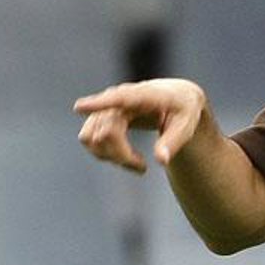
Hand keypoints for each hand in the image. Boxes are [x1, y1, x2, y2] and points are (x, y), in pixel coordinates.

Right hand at [74, 79, 207, 172]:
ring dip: (110, 157)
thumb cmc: (183, 111)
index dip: (99, 103)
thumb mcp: (186, 126)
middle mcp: (121, 97)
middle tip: (143, 168)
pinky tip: (124, 156)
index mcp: (145, 95)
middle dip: (121, 156)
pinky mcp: (101, 115)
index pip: (119, 98)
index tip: (78, 108)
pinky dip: (103, 153)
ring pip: (92, 137)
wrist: (176, 98)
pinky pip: (88, 138)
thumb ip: (173, 142)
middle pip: (106, 132)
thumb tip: (161, 161)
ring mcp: (108, 106)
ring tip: (136, 162)